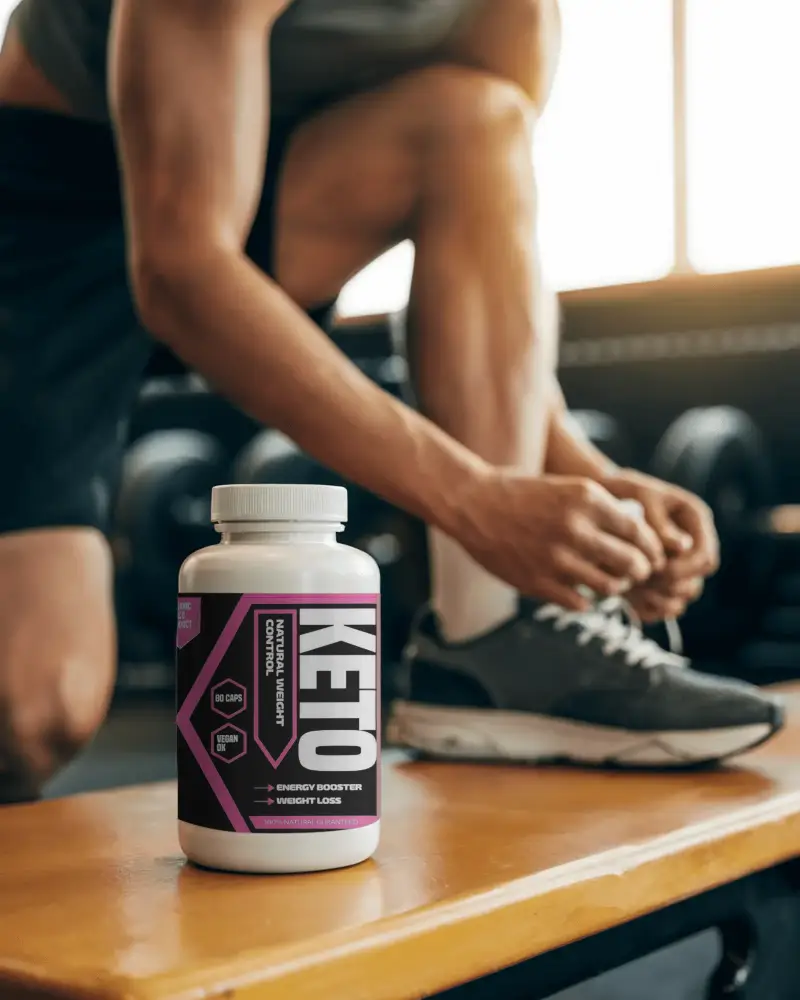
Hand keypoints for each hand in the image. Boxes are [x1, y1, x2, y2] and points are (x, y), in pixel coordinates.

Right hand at [459, 470, 665, 610]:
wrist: (474, 505)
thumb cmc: (523, 494)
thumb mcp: (568, 488)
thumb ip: (602, 509)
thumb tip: (638, 535)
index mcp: (586, 500)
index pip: (639, 531)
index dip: (652, 548)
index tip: (653, 555)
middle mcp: (575, 529)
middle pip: (631, 562)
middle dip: (640, 571)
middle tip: (638, 573)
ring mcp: (555, 558)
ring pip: (608, 587)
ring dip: (615, 588)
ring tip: (611, 584)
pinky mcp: (537, 582)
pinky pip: (579, 603)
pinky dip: (586, 600)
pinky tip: (581, 592)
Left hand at [600, 469, 719, 621]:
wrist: (600, 497)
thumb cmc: (621, 491)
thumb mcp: (641, 499)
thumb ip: (660, 524)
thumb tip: (681, 546)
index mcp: (694, 521)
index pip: (705, 558)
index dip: (683, 569)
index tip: (655, 569)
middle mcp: (692, 545)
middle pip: (694, 584)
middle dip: (667, 586)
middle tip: (638, 579)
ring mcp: (678, 564)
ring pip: (680, 597)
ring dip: (658, 599)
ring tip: (631, 587)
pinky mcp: (660, 578)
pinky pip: (664, 606)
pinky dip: (649, 608)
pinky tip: (628, 599)